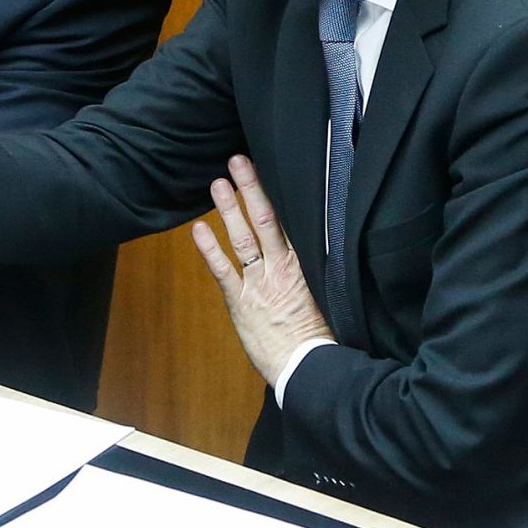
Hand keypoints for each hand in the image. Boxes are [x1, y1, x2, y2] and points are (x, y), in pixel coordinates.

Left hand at [190, 154, 331, 385]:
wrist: (308, 366)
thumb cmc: (320, 334)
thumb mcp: (329, 294)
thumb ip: (320, 268)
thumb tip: (320, 243)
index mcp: (305, 264)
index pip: (291, 220)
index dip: (278, 193)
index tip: (271, 168)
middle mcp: (281, 268)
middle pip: (266, 220)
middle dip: (251, 189)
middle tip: (238, 161)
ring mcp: (259, 283)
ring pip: (243, 238)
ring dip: (229, 209)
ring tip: (218, 184)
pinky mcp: (241, 301)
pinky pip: (223, 270)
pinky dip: (209, 248)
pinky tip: (198, 228)